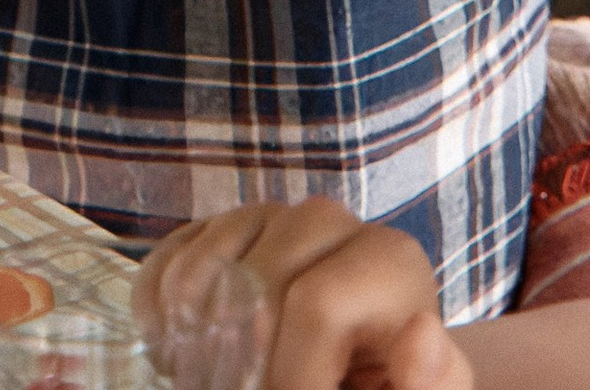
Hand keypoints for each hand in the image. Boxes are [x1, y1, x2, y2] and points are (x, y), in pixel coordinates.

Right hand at [137, 206, 469, 389]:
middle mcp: (332, 220)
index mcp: (390, 261)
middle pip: (259, 279)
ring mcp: (272, 217)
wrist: (356, 371)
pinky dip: (160, 304)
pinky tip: (175, 350)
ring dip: (193, 331)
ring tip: (209, 377)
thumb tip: (423, 332)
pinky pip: (175, 250)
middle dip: (242, 358)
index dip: (293, 373)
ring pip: (210, 259)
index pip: (317, 305)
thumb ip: (429, 381)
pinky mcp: (225, 227)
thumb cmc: (383, 386)